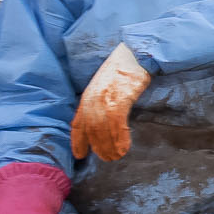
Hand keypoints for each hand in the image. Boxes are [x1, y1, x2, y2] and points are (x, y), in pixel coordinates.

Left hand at [70, 43, 150, 160]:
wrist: (134, 54)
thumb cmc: (123, 68)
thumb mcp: (104, 85)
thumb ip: (100, 100)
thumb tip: (103, 119)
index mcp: (87, 96)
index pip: (78, 124)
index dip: (78, 141)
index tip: (80, 155)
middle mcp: (93, 100)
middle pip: (91, 130)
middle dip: (98, 147)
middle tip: (106, 159)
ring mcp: (105, 100)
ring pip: (103, 130)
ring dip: (110, 146)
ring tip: (116, 157)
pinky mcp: (120, 100)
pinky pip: (117, 125)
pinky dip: (120, 138)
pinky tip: (124, 147)